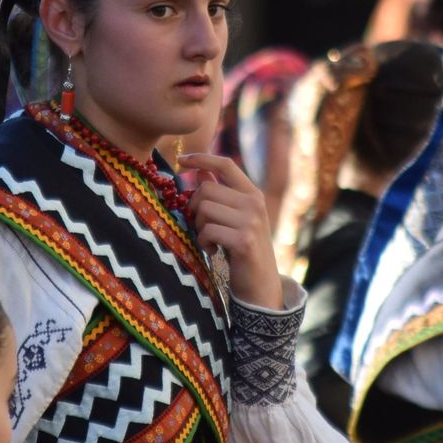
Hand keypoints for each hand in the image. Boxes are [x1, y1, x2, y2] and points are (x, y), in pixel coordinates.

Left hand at [178, 152, 282, 309]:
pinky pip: (207, 231)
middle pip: (206, 189)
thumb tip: (201, 171)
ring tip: (210, 240)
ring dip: (199, 227)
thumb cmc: (243, 249)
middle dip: (194, 208)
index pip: (225, 164)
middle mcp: (254, 203)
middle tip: (200, 225)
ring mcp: (251, 221)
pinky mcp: (243, 240)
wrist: (261, 284)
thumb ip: (222, 194)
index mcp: (253, 193)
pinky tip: (214, 251)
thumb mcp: (236, 218)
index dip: (201, 158)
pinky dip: (203, 242)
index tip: (181, 161)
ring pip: (204, 209)